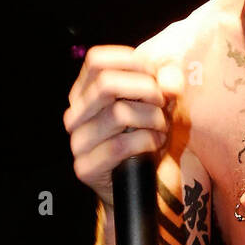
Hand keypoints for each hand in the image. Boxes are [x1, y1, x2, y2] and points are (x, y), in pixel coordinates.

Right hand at [63, 45, 183, 207]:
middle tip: (164, 102)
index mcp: (84, 92)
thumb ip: (168, 82)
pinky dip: (147, 141)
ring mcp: (77, 141)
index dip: (131, 61)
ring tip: (161, 127)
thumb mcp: (161, 103)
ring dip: (151, 118)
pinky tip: (154, 144)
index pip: (96, 61)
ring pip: (118, 114)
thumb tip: (169, 82)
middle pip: (106, 84)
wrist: (139, 183)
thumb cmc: (146, 135)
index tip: (155, 74)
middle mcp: (75, 115)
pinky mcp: (85, 167)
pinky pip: (121, 145)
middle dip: (146, 89)